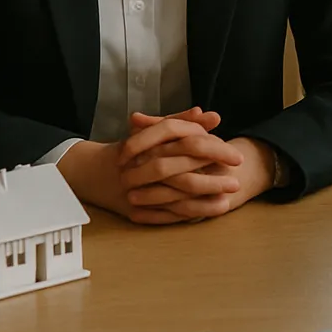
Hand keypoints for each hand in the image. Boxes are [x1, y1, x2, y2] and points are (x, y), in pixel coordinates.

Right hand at [58, 109, 268, 223]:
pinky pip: (167, 215)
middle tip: (237, 180)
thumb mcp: (156, 131)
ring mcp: (137, 190)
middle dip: (213, 178)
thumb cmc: (131, 149)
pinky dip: (189, 214)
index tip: (236, 156)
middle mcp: (142, 166)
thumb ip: (184, 122)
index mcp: (150, 142)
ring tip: (229, 199)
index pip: (188, 143)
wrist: (93, 172)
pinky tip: (209, 212)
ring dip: (205, 200)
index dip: (215, 150)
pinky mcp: (135, 210)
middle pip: (184, 173)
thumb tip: (212, 116)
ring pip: (177, 197)